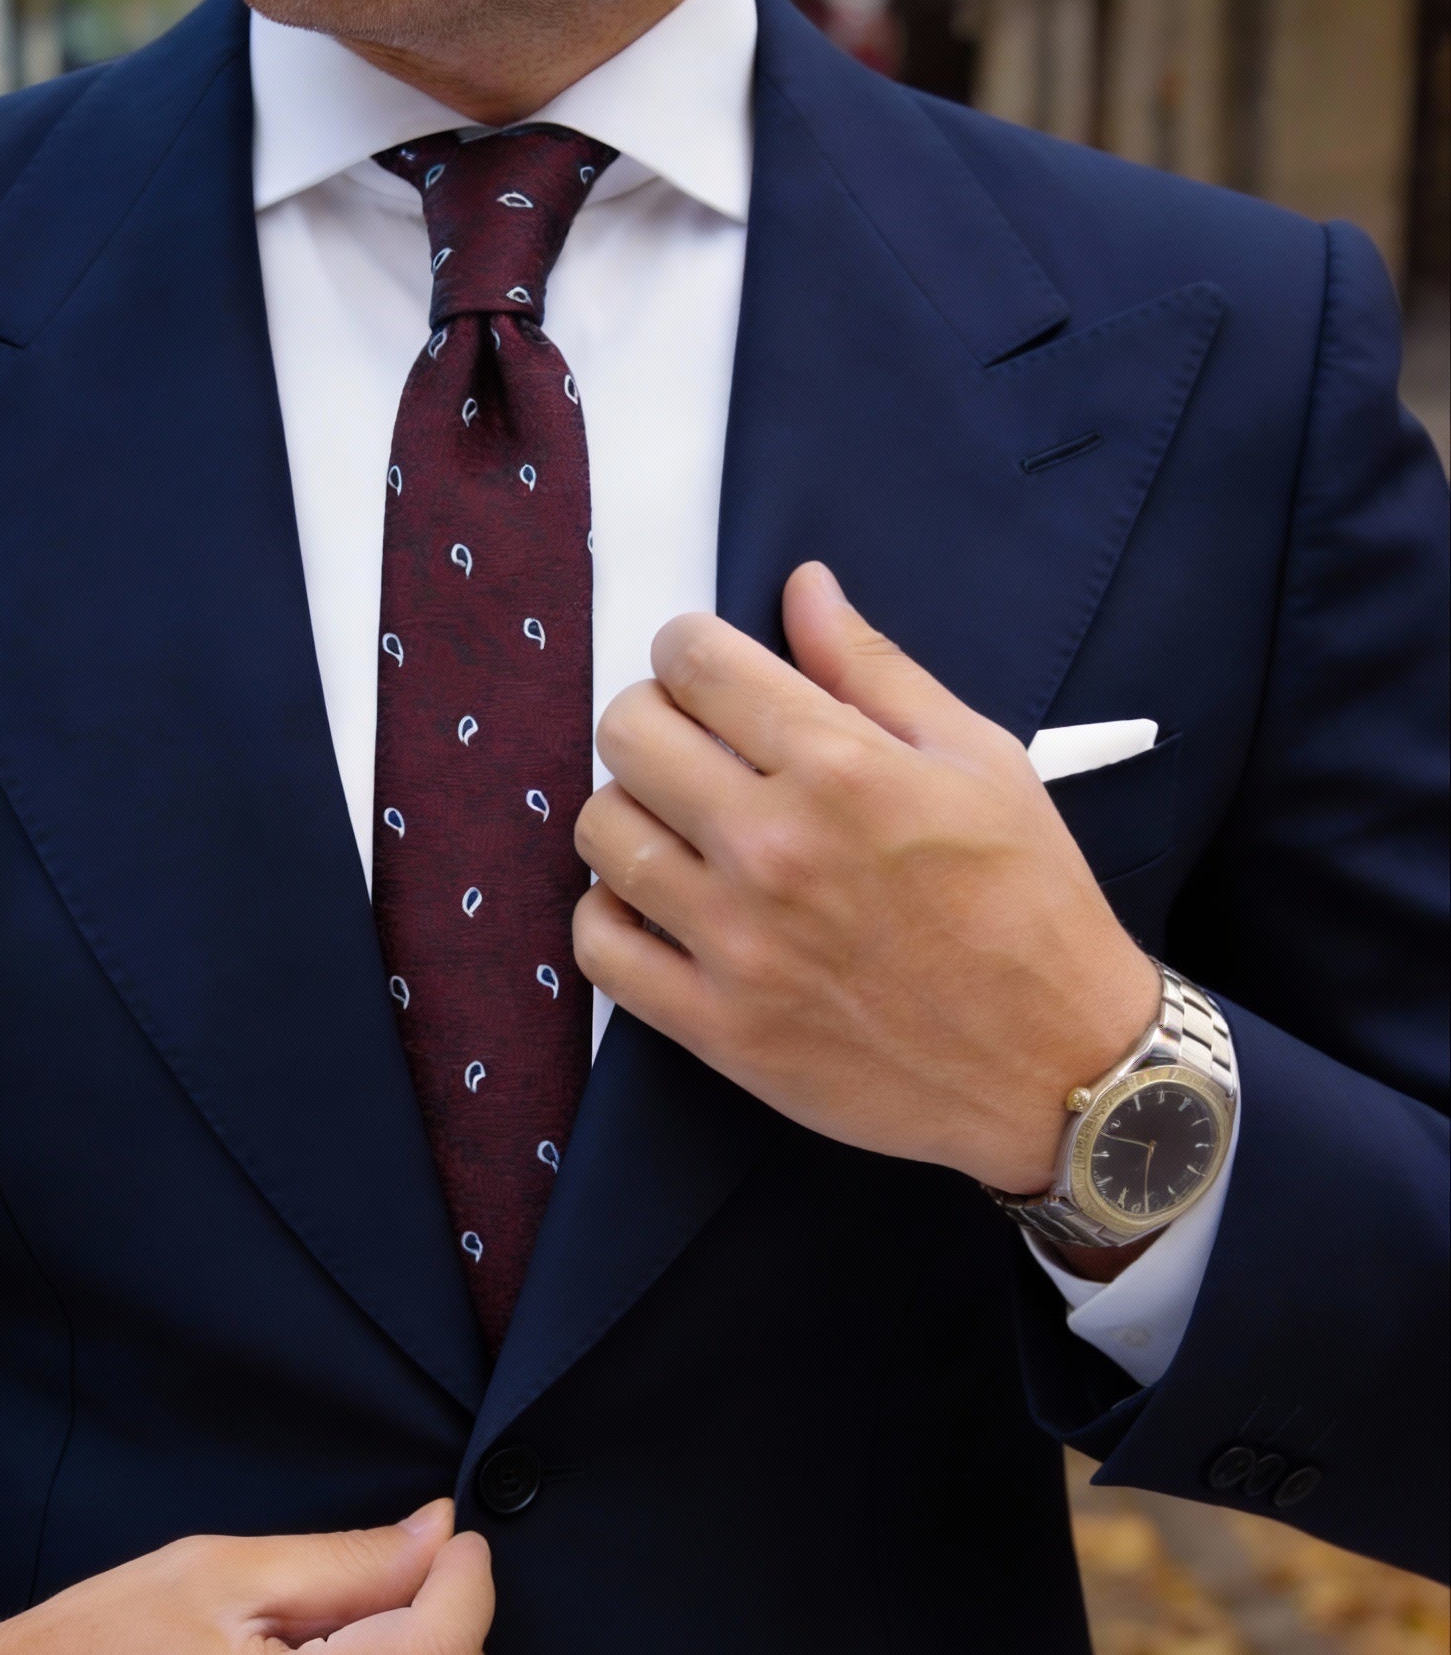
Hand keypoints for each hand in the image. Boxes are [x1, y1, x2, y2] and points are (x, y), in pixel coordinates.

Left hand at [573, 562, 1158, 1196]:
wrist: (1057, 1065)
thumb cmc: (1030, 907)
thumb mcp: (978, 759)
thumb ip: (874, 669)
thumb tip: (803, 589)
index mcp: (840, 768)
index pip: (695, 662)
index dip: (687, 649)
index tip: (702, 668)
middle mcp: (774, 847)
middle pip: (628, 734)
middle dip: (650, 717)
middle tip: (688, 743)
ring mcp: (736, 942)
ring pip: (601, 832)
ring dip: (627, 812)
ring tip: (675, 826)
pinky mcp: (717, 1025)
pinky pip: (598, 947)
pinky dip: (608, 915)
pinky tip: (654, 903)